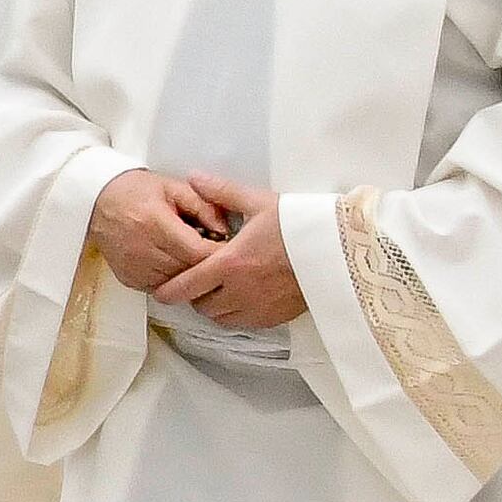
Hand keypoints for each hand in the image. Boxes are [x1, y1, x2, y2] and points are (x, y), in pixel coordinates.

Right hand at [88, 167, 245, 294]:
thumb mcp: (173, 187)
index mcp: (154, 223)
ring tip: (193, 256)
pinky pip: (162, 288)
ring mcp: (133, 267)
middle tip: (217, 254)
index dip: (219, 253)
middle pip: (190, 270)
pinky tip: (173, 262)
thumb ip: (204, 206)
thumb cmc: (135, 191)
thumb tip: (226, 230)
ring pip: (178, 283)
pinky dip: (172, 279)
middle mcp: (142, 248)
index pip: (198, 252)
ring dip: (190, 273)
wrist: (96, 200)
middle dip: (207, 264)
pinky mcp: (129, 278)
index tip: (230, 248)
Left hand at [159, 179, 307, 329]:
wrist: (341, 251)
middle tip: (198, 281)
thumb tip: (193, 177)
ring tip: (219, 290)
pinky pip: (245, 324)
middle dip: (194, 296)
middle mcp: (240, 291)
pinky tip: (242, 297)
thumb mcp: (260, 202)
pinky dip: (236, 315)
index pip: (185, 286)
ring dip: (214, 307)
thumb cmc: (300, 225)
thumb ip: (222, 192)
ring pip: (221, 318)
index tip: (160, 290)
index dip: (168, 291)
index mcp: (230, 264)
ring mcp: (259, 307)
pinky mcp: (277, 317)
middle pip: (200, 306)